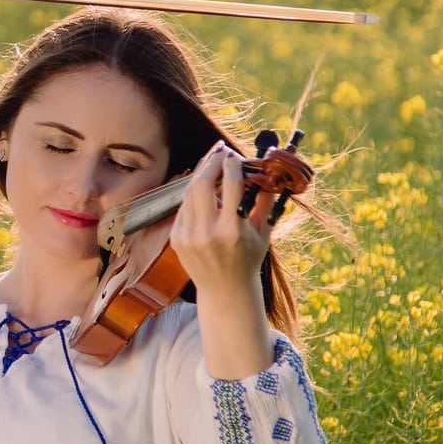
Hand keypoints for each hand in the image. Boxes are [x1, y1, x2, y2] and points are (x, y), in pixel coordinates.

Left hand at [169, 140, 273, 303]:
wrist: (225, 291)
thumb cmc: (249, 259)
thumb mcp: (263, 232)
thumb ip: (265, 200)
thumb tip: (266, 170)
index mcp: (233, 231)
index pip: (231, 186)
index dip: (232, 165)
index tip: (234, 155)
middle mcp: (207, 234)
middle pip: (202, 184)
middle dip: (211, 163)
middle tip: (219, 152)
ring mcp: (188, 237)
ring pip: (190, 193)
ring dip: (202, 176)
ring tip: (213, 166)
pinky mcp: (176, 239)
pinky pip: (184, 208)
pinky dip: (194, 195)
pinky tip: (204, 189)